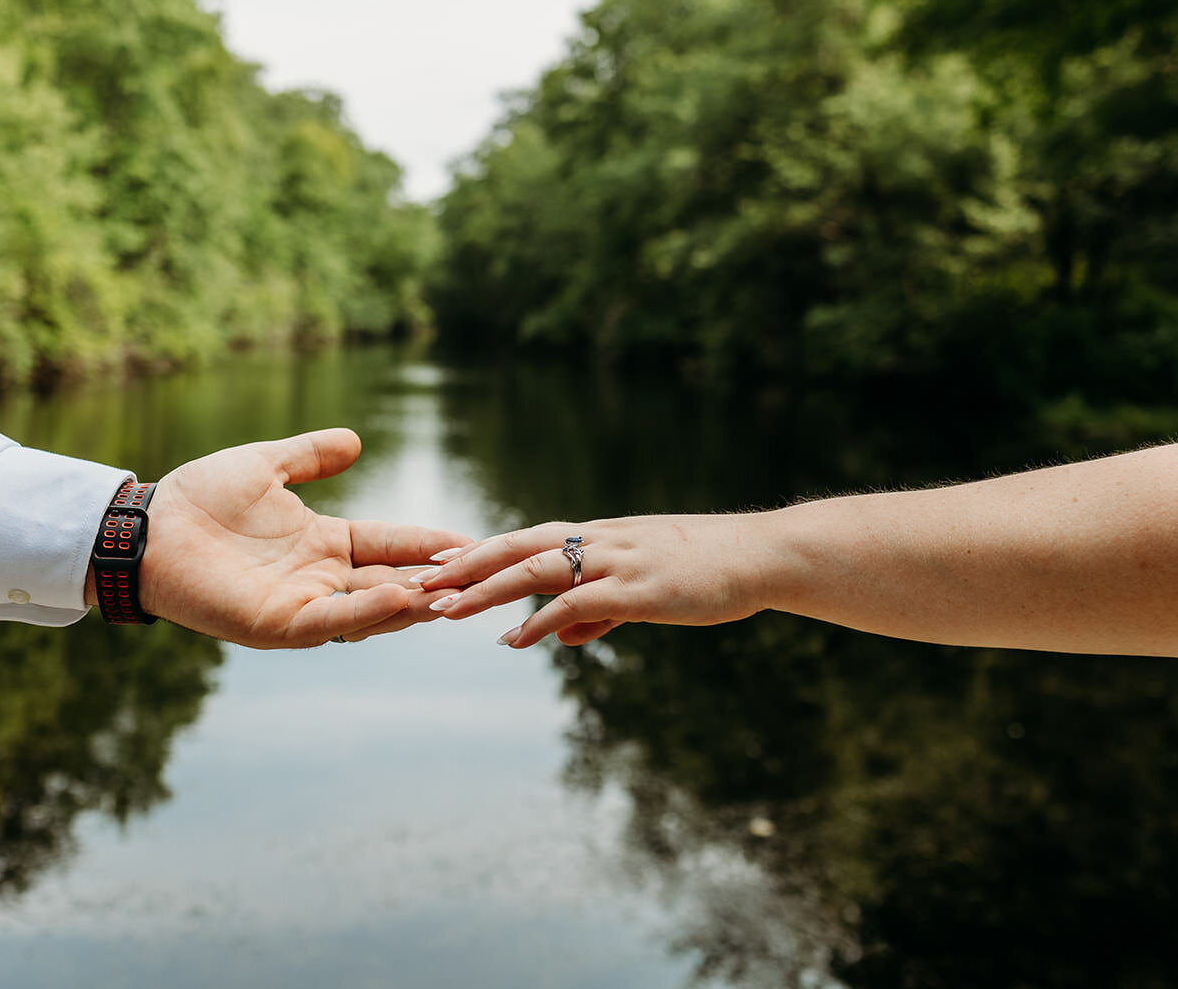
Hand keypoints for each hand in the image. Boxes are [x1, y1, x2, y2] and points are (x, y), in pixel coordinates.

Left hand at [131, 428, 470, 647]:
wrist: (148, 526)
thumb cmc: (198, 499)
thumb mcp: (265, 466)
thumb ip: (310, 456)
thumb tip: (355, 440)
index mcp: (323, 544)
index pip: (391, 543)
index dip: (429, 543)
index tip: (473, 540)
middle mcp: (320, 579)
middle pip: (393, 582)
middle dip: (436, 582)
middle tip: (485, 575)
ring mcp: (302, 605)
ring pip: (371, 610)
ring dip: (412, 601)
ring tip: (454, 590)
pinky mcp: (278, 625)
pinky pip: (331, 622)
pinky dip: (365, 612)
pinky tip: (398, 597)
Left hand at [418, 515, 771, 648]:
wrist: (761, 556)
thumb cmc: (705, 572)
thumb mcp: (642, 589)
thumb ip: (596, 612)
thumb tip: (558, 637)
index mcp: (596, 537)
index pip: (522, 539)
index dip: (477, 552)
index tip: (433, 566)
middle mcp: (597, 541)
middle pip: (514, 546)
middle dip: (463, 566)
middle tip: (416, 583)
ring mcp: (616, 561)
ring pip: (535, 570)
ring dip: (485, 591)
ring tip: (444, 611)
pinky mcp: (638, 588)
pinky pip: (577, 602)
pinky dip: (540, 622)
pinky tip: (513, 641)